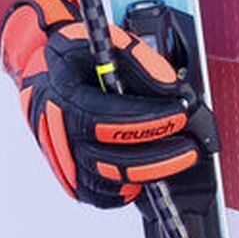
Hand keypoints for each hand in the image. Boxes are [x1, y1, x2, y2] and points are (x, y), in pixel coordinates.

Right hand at [0, 0, 203, 209]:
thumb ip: (141, 62)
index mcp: (67, 98)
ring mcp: (66, 160)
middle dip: (159, 156)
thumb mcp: (107, 42)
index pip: (110, 118)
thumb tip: (172, 90)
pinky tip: (151, 173)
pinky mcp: (73, 178)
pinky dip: (129, 189)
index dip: (152, 119)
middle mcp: (62, 135)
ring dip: (150, 174)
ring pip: (109, 182)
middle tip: (192, 147)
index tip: (183, 112)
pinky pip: (102, 196)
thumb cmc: (80, 57)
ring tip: (179, 157)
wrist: (46, 73)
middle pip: (112, 160)